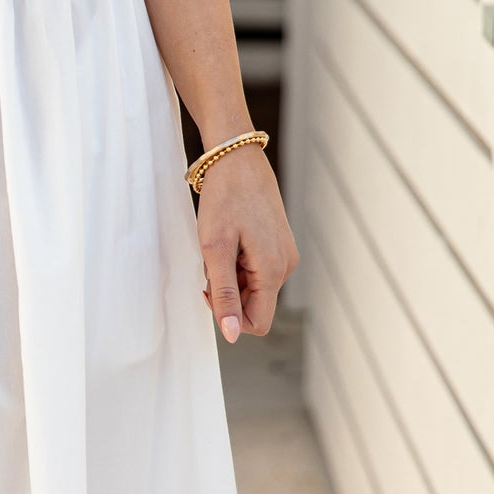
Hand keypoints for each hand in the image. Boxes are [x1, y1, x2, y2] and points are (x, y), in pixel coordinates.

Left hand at [195, 146, 297, 342]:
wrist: (237, 159)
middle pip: (254, 305)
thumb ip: (223, 294)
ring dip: (230, 276)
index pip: (257, 323)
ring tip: (220, 245)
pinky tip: (229, 240)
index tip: (207, 287)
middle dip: (227, 293)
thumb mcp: (215, 249)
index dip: (228, 316)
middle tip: (210, 260)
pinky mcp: (278, 245)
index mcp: (273, 271)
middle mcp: (285, 267)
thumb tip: (232, 334)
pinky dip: (237, 263)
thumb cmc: (224, 199)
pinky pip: (256, 271)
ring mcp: (284, 255)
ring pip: (253, 288)